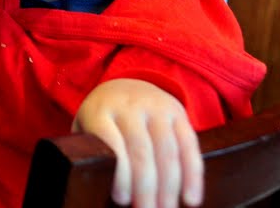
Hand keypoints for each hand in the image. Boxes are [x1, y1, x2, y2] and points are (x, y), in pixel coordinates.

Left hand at [72, 79, 203, 207]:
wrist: (125, 84)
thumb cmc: (102, 119)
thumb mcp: (86, 128)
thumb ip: (87, 152)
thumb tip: (89, 189)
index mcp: (100, 111)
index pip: (111, 143)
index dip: (119, 173)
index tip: (122, 200)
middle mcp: (128, 106)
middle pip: (140, 150)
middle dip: (145, 186)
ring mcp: (155, 106)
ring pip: (167, 150)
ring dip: (169, 186)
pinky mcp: (178, 111)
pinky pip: (189, 145)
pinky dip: (193, 175)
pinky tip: (190, 199)